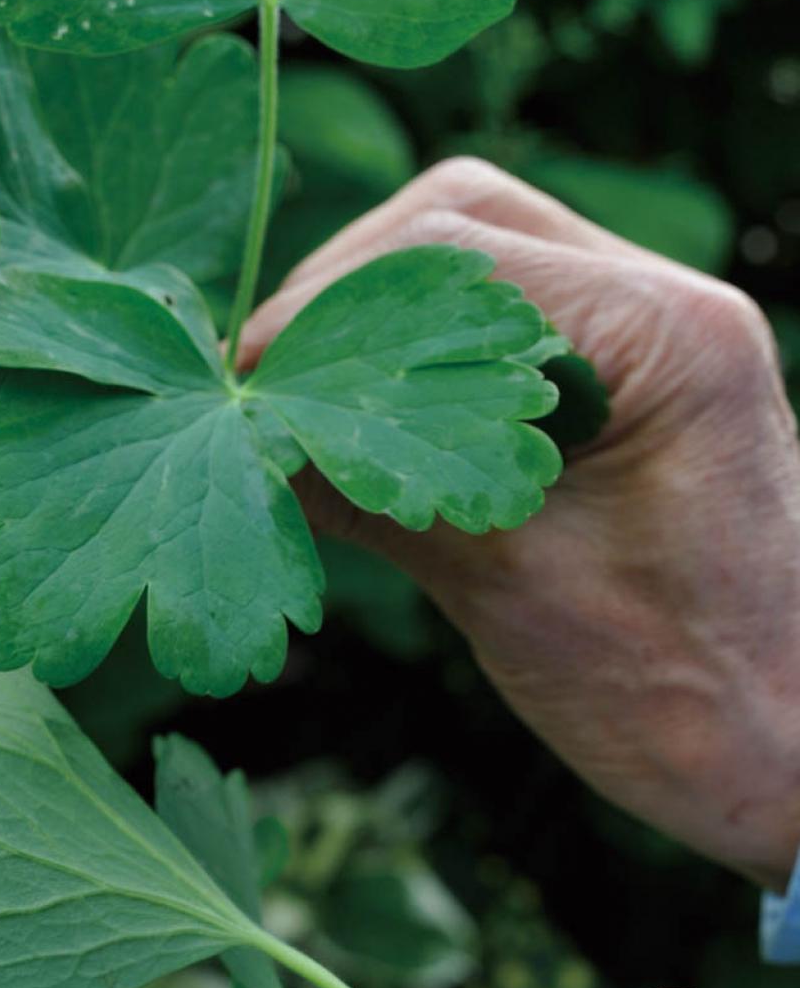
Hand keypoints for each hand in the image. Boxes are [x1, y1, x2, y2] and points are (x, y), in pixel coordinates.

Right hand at [242, 161, 799, 891]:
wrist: (793, 758)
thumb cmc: (686, 704)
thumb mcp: (512, 597)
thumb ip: (384, 498)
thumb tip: (251, 446)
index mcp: (667, 335)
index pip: (455, 255)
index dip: (323, 313)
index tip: (242, 394)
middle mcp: (664, 304)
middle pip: (459, 230)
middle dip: (341, 304)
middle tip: (260, 398)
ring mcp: (645, 340)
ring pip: (469, 273)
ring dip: (372, 336)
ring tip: (298, 424)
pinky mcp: (618, 392)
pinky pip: (492, 341)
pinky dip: (410, 377)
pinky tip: (356, 444)